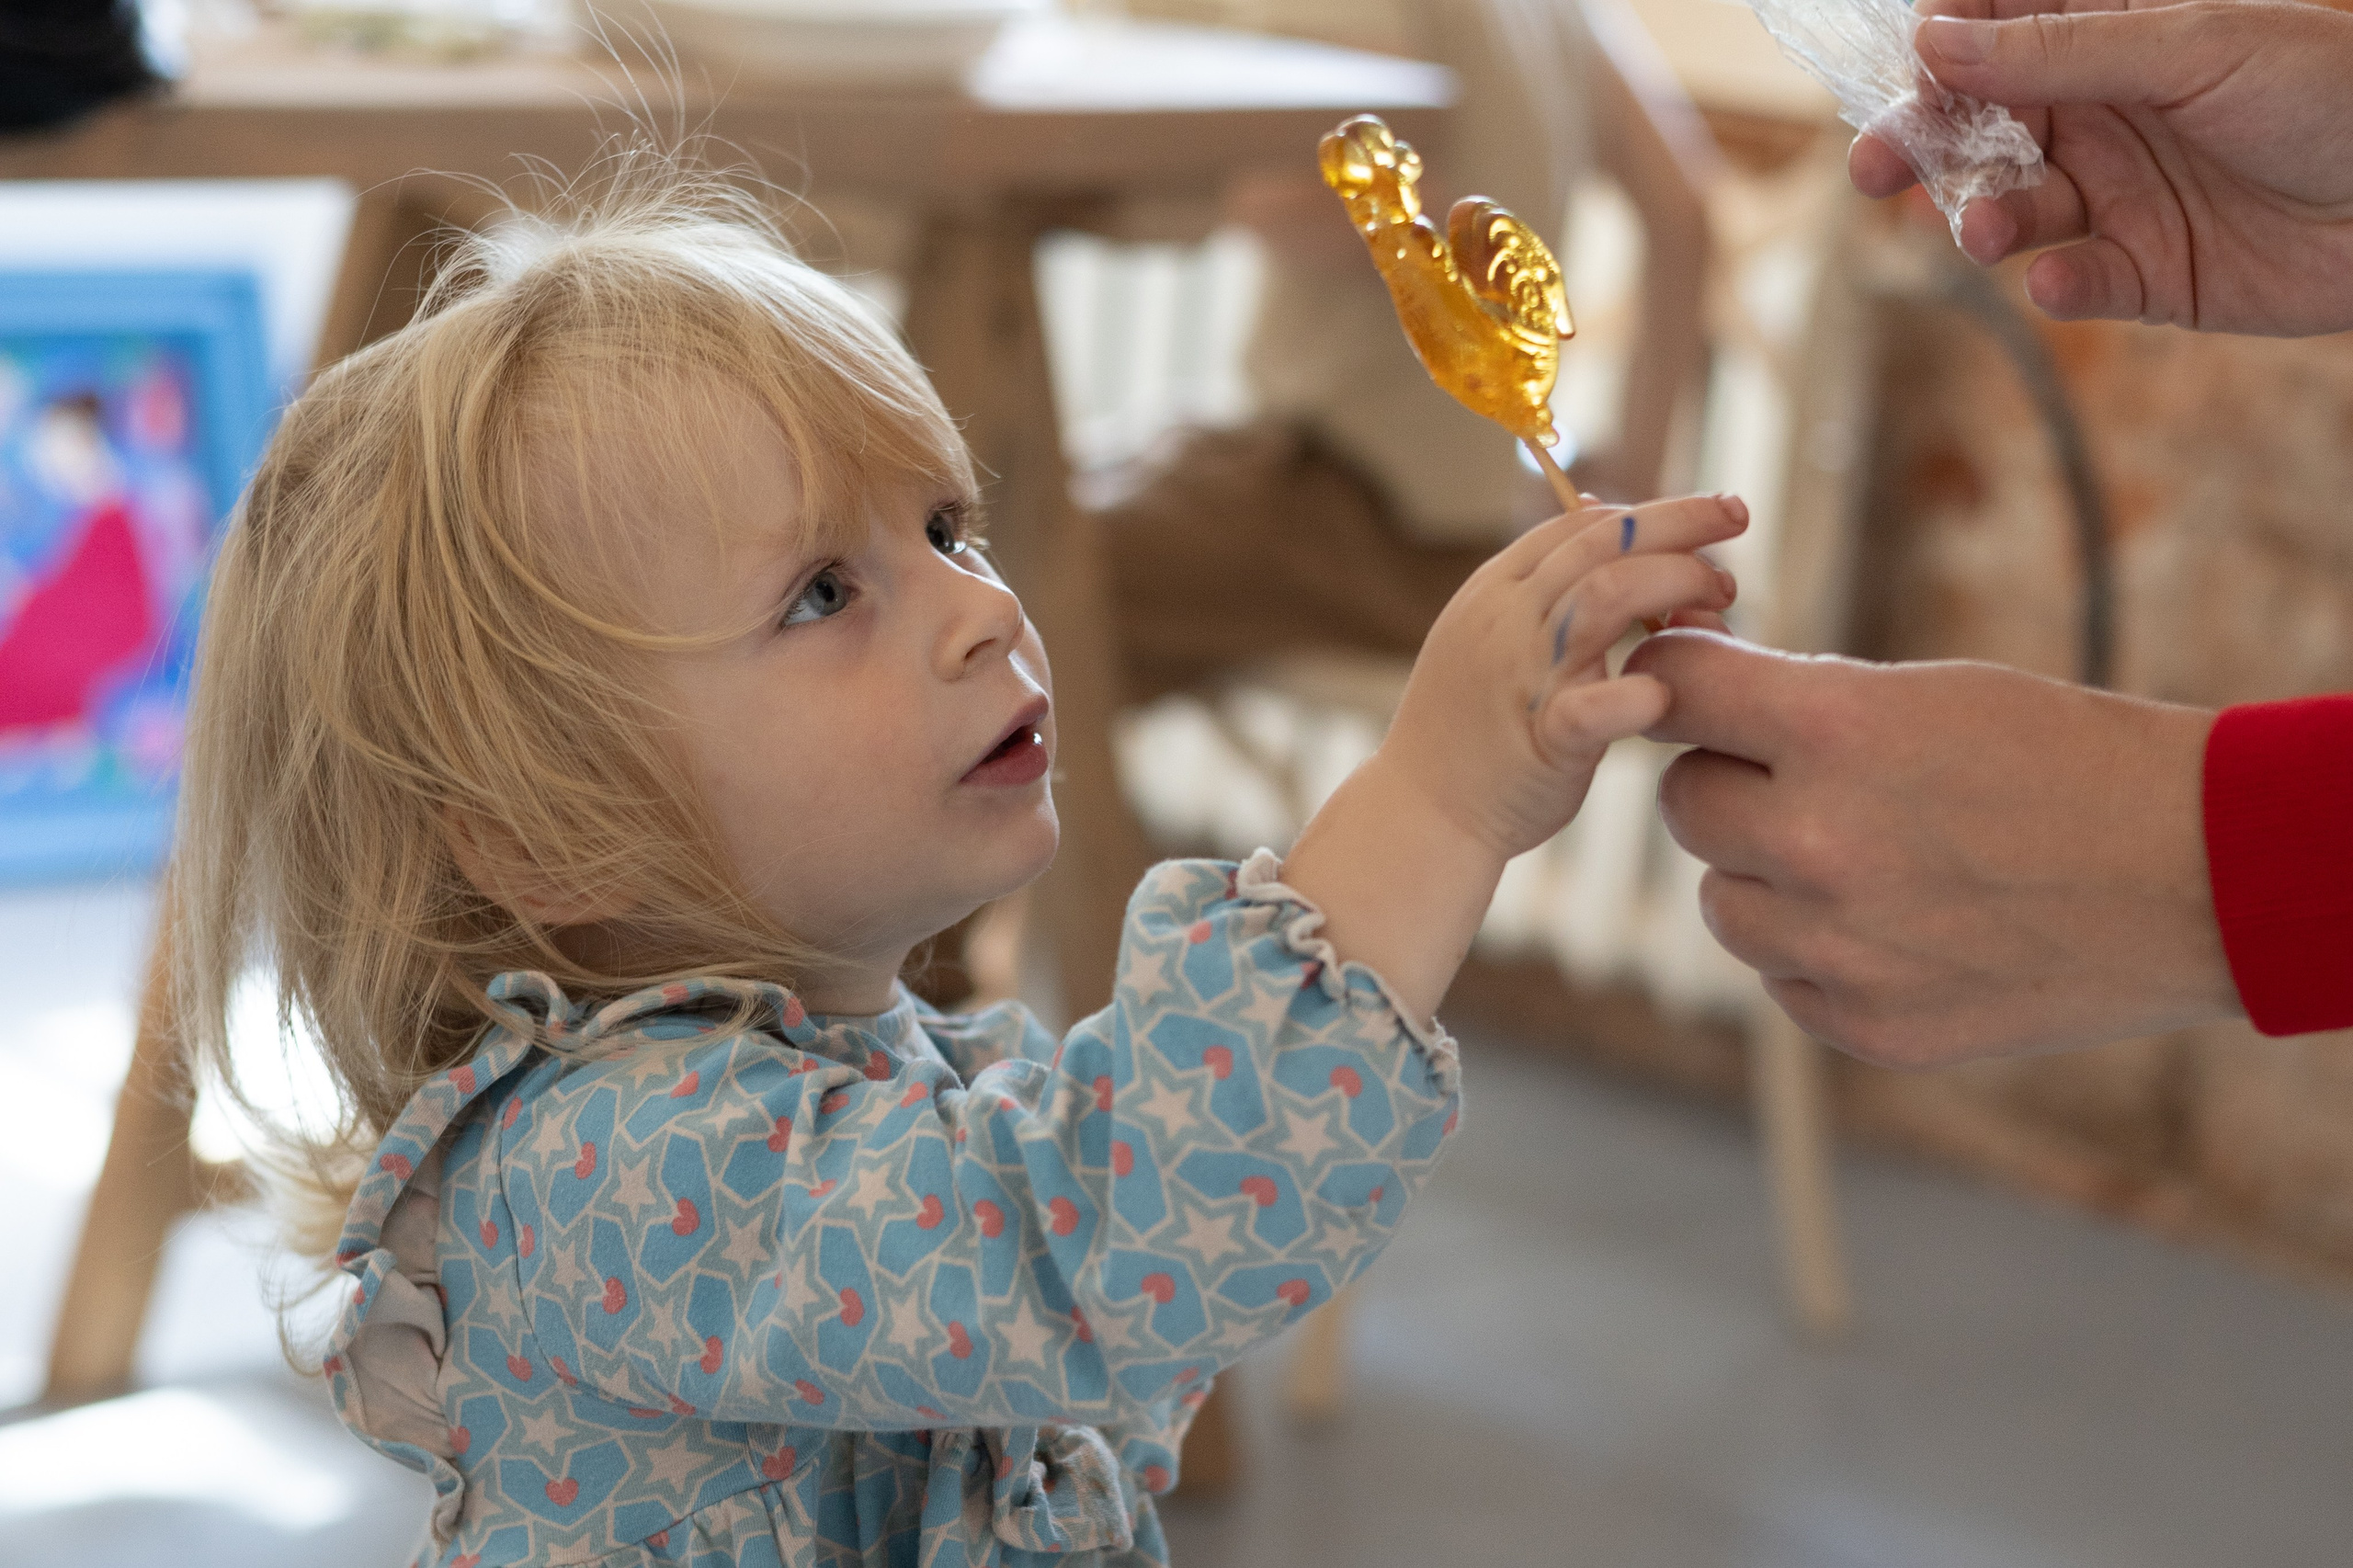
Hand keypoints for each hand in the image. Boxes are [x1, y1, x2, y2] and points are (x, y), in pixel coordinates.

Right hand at [1282, 496, 1746, 1019]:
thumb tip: (1603, 513)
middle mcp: (1507, 622)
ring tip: (1720, 602)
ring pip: (1604, 596)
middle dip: (1681, 522)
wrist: (1420, 813)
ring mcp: (1524, 678)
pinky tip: (1665, 694)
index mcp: (1496, 592)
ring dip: (1674, 583)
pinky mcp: (1542, 742)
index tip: (1707, 521)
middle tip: (1737, 522)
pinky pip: (1590, 709)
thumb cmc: (1470, 727)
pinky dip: (1636, 696)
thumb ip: (1547, 583)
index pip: (1581, 523)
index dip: (1652, 512)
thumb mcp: (1491, 634)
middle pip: (1603, 542)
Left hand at [1625, 631, 2241, 1065]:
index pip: (1676, 688)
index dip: (1676, 682)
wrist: (2198, 877)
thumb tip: (1690, 704)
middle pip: (1684, 804)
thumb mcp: (1929, 696)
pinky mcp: (1867, 1027)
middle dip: (1727, 784)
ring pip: (1723, 902)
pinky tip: (1899, 923)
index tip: (1687, 689)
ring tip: (1862, 855)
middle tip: (1796, 778)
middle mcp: (1818, 843)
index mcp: (1835, 734)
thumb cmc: (2067, 760)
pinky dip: (1816, 952)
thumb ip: (1800, 709)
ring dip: (1763, 876)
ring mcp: (1838, 949)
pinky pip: (1782, 978)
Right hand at [1850, 0, 2352, 335]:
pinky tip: (2059, 282)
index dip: (1937, 47)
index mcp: (2111, 41)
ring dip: (1985, 221)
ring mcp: (2119, 198)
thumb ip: (2057, 53)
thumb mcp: (2191, 48)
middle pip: (1979, 131)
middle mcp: (2101, 117)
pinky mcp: (2146, 277)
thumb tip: (1932, 41)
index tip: (1902, 65)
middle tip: (1874, 168)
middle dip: (1920, 147)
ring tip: (1983, 233)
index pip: (1994, 33)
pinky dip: (2059, 288)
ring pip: (2014, 212)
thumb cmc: (2330, 91)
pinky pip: (2077, 285)